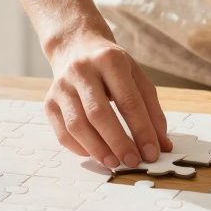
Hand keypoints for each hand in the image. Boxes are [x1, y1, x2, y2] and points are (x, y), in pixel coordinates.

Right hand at [44, 35, 172, 169]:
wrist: (76, 47)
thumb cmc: (111, 66)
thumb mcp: (136, 77)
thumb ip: (152, 110)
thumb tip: (162, 145)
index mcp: (109, 60)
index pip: (129, 101)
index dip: (142, 130)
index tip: (152, 153)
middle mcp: (82, 70)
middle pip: (99, 113)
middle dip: (118, 142)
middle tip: (133, 162)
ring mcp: (62, 86)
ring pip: (77, 125)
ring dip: (98, 149)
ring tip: (115, 163)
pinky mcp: (49, 102)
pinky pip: (62, 133)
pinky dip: (80, 148)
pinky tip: (96, 154)